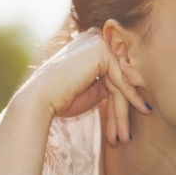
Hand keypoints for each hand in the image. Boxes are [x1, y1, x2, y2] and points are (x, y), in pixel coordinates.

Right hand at [17, 26, 149, 142]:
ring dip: (124, 112)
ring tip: (125, 137)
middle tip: (125, 136)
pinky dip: (129, 99)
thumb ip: (110, 83)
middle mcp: (95, 38)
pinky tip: (137, 113)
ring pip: (121, 81)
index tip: (123, 126)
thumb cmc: (60, 98)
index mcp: (90, 44)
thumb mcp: (91, 89)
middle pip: (118, 78)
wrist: (38, 100)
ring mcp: (98, 42)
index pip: (113, 73)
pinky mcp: (102, 51)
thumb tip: (133, 85)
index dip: (120, 101)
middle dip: (122, 109)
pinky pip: (120, 80)